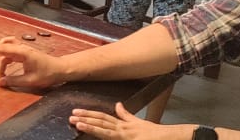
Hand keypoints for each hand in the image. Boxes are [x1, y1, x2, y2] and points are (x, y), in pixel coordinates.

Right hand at [0, 36, 66, 88]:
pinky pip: (10, 51)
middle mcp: (22, 48)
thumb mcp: (30, 80)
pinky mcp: (24, 52)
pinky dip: (5, 57)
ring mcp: (23, 49)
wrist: (60, 68)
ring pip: (6, 48)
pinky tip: (4, 66)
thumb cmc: (48, 74)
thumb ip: (14, 81)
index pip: (4, 49)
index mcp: (23, 53)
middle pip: (3, 46)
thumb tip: (0, 82)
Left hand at [70, 102, 193, 139]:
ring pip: (106, 131)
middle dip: (86, 119)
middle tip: (71, 116)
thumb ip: (126, 115)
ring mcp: (126, 136)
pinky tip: (98, 136)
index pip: (103, 117)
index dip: (89, 114)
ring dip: (92, 128)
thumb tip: (117, 104)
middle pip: (102, 122)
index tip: (76, 112)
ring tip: (78, 124)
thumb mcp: (138, 122)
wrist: (168, 137)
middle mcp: (123, 129)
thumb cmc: (153, 132)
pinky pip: (114, 139)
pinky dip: (105, 136)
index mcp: (123, 124)